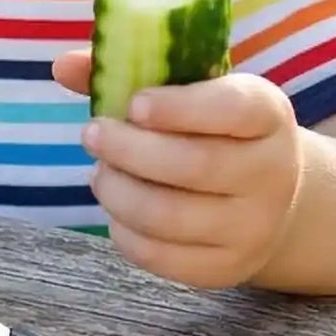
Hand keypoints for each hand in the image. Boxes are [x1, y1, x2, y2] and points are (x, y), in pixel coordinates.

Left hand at [52, 52, 306, 288]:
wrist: (269, 197)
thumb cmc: (212, 130)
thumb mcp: (189, 90)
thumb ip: (127, 71)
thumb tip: (62, 67)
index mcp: (266, 114)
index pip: (233, 109)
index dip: (179, 107)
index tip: (133, 105)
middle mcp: (272, 172)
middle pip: (194, 165)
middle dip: (128, 149)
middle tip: (91, 134)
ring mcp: (254, 227)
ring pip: (170, 215)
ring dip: (118, 192)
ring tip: (100, 173)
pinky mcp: (227, 268)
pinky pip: (163, 257)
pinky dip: (124, 232)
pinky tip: (117, 209)